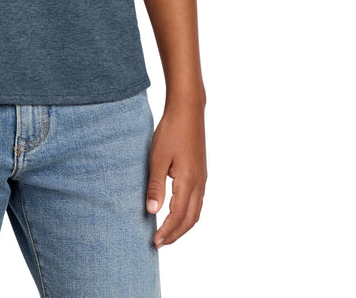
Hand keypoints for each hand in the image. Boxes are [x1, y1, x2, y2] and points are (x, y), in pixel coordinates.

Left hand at [146, 101, 206, 245]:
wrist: (188, 110)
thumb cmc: (171, 131)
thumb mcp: (158, 157)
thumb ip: (156, 185)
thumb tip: (152, 212)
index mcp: (188, 181)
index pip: (178, 215)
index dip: (167, 231)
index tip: (155, 242)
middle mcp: (199, 183)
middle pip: (191, 219)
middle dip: (176, 234)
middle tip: (160, 243)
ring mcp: (203, 178)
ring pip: (196, 212)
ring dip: (183, 226)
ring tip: (167, 233)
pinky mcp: (201, 172)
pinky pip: (197, 202)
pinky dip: (188, 214)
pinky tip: (176, 212)